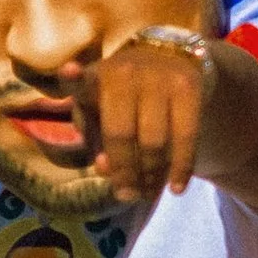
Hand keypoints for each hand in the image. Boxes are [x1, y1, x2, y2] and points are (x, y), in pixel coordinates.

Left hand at [76, 28, 215, 200]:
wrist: (171, 62)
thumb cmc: (126, 98)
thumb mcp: (103, 114)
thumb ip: (97, 143)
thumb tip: (106, 169)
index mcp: (95, 77)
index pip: (80, 79)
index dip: (73, 77)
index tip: (69, 72)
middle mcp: (125, 71)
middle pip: (121, 133)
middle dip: (124, 172)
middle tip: (127, 195)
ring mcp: (159, 77)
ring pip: (154, 141)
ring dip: (150, 176)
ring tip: (148, 193)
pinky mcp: (188, 86)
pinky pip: (185, 136)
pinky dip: (181, 168)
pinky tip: (176, 188)